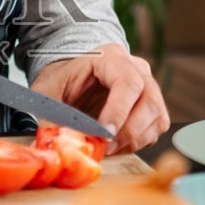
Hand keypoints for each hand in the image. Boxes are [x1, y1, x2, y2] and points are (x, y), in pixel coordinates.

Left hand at [31, 44, 169, 153]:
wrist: (70, 75)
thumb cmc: (61, 79)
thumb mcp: (47, 92)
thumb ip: (51, 115)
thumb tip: (59, 143)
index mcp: (110, 57)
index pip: (127, 82)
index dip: (118, 111)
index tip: (105, 134)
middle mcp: (136, 69)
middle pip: (149, 101)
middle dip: (128, 131)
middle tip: (106, 147)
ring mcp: (148, 86)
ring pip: (157, 117)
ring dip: (135, 139)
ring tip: (108, 148)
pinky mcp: (151, 106)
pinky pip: (156, 128)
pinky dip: (139, 142)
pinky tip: (117, 145)